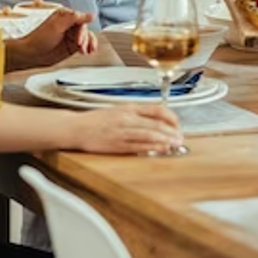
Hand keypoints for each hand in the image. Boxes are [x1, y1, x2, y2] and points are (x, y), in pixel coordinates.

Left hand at [8, 7, 97, 69]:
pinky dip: (89, 47)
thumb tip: (91, 15)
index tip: (79, 38)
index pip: (81, 18)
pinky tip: (89, 51)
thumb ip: (74, 18)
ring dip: (88, 43)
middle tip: (78, 45)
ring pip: (87, 36)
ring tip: (83, 51)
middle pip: (85, 28)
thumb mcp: (57, 26)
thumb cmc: (38, 39)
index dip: (82, 28)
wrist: (31, 54)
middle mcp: (69, 24)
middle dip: (84, 38)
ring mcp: (71, 35)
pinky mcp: (72, 45)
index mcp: (65, 16)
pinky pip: (86, 44)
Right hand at [67, 104, 183, 154]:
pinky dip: (151, 147)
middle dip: (171, 131)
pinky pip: (137, 146)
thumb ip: (138, 114)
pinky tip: (160, 149)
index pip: (156, 109)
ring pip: (148, 134)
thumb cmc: (97, 120)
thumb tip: (158, 120)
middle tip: (181, 138)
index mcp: (129, 108)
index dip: (170, 117)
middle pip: (154, 123)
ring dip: (164, 140)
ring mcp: (122, 131)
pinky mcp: (116, 144)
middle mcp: (127, 118)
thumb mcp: (119, 110)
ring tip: (175, 144)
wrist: (76, 128)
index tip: (178, 124)